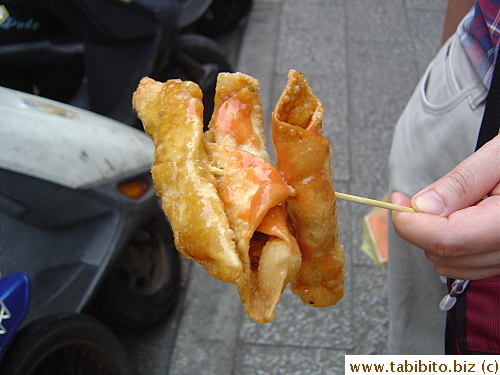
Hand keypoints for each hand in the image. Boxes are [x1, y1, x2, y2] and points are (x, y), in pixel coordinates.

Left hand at [391, 135, 499, 279]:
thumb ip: (460, 184)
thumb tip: (420, 207)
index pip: (448, 239)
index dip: (411, 223)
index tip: (396, 200)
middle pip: (444, 254)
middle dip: (421, 227)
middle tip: (422, 197)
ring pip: (452, 265)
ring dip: (435, 238)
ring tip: (457, 204)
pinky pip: (468, 266)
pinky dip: (453, 246)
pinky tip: (464, 220)